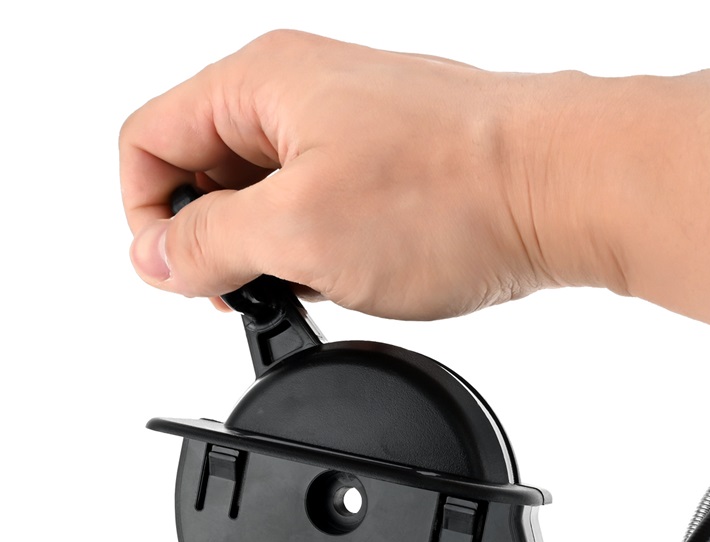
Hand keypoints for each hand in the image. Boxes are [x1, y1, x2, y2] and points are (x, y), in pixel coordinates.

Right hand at [119, 30, 608, 319]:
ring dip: (270, 252)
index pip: (148, 141)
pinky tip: (351, 275)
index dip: (146, 217)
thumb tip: (154, 256)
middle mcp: (299, 95)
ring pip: (264, 196)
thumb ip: (209, 242)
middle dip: (212, 240)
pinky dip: (317, 251)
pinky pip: (319, 209)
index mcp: (259, 83)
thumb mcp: (299, 229)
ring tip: (314, 283)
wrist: (563, 190)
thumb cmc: (451, 191)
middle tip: (247, 290)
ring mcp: (347, 129)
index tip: (179, 276)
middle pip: (203, 168)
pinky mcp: (386, 168)